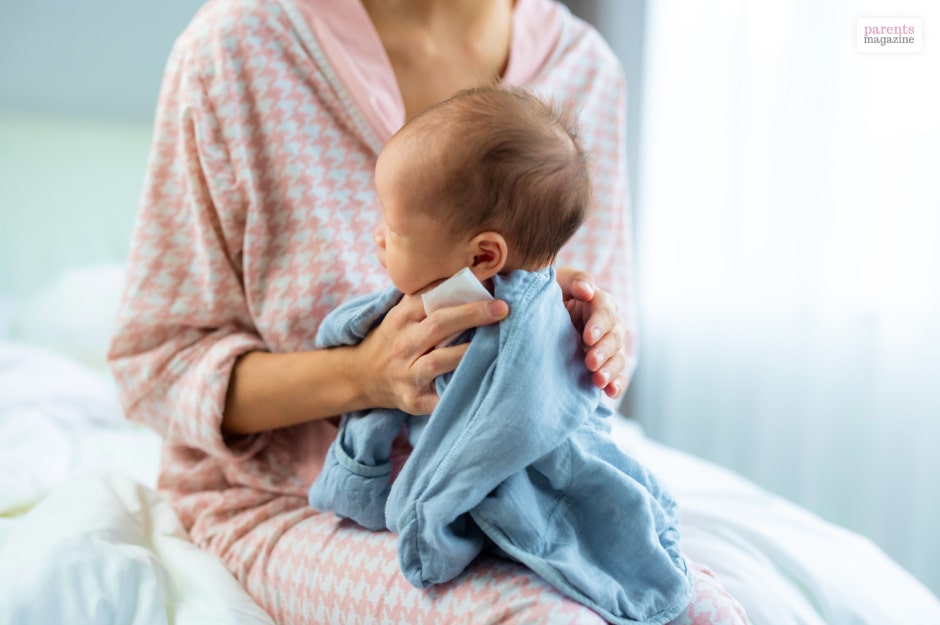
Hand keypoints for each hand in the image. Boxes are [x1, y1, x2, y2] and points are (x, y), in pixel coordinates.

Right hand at [357, 294, 509, 414]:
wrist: (361, 376)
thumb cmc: (394, 339)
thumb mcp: (402, 315)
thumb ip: (429, 298)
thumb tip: (476, 279)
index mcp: (401, 317)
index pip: (431, 297)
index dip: (462, 290)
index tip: (491, 285)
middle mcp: (403, 343)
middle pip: (439, 324)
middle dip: (473, 314)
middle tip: (503, 308)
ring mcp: (407, 373)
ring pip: (439, 361)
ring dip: (468, 352)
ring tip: (497, 344)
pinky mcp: (413, 400)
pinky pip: (439, 397)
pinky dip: (459, 392)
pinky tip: (482, 385)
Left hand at [556, 266, 632, 398]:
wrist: (536, 318)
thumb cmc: (549, 294)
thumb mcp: (558, 281)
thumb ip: (575, 281)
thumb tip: (588, 291)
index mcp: (599, 303)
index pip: (606, 311)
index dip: (599, 324)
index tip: (588, 337)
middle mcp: (608, 325)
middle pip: (615, 337)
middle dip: (604, 351)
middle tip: (590, 362)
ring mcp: (607, 347)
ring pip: (618, 358)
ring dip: (610, 370)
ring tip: (598, 380)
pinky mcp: (604, 366)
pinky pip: (617, 377)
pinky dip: (616, 385)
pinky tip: (610, 392)